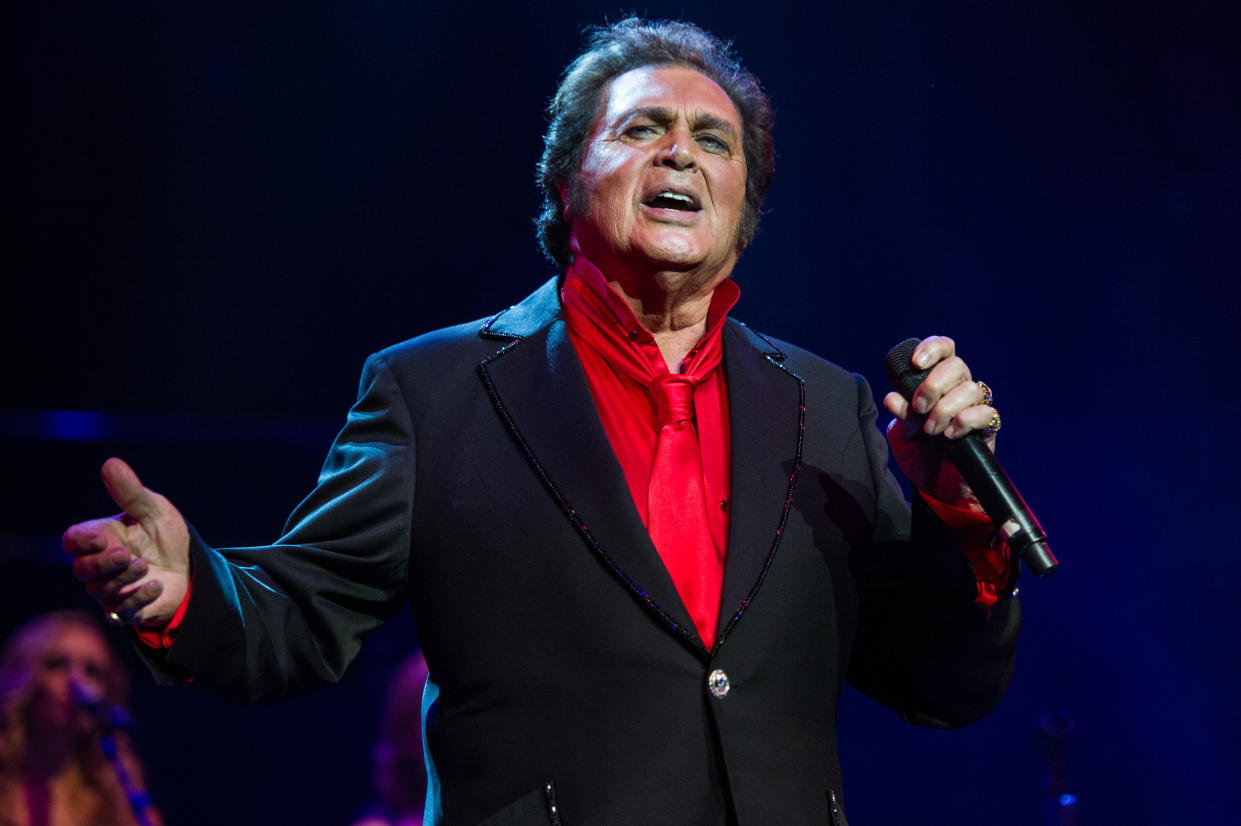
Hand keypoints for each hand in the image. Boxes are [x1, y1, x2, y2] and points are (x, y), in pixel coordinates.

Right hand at [62, 458, 190, 627]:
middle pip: (81, 569)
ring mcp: (112, 590)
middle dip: (102, 562)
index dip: (81, 541)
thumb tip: (110, 463)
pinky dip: (137, 599)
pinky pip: (120, 611)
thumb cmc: (168, 537)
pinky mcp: (127, 610)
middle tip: (126, 554)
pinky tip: (156, 586)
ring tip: (146, 565)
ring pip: (99, 590)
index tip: (101, 538)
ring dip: (122, 578)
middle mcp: (101, 566)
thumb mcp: (154, 511)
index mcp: (102, 538)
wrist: (194, 568)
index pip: (73, 540)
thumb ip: (131, 493)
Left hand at [882, 335, 997, 507]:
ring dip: (945, 408)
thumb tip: (892, 397)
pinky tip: (950, 436)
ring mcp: (974, 408)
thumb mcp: (901, 435)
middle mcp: (958, 390)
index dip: (933, 348)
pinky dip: (965, 421)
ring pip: (970, 389)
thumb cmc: (918, 455)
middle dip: (934, 384)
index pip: (944, 350)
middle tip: (919, 407)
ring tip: (930, 430)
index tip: (916, 362)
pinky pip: (986, 413)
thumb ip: (900, 415)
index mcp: (937, 382)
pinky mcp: (987, 429)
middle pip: (957, 365)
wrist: (935, 487)